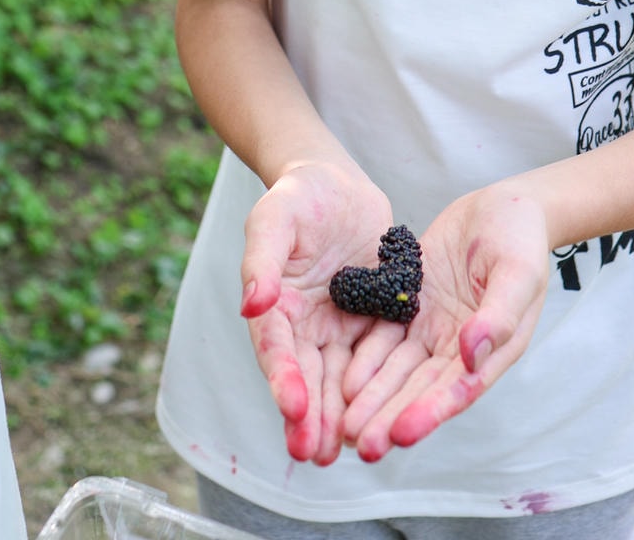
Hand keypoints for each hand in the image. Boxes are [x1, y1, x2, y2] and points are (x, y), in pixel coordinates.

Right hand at [240, 161, 392, 464]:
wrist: (336, 181)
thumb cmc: (297, 195)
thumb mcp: (275, 218)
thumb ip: (262, 261)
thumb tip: (252, 304)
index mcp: (275, 303)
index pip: (276, 347)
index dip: (283, 379)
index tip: (294, 410)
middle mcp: (303, 323)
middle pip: (306, 374)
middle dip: (310, 416)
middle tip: (315, 454)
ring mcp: (337, 324)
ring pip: (338, 377)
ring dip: (338, 415)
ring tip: (343, 452)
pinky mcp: (370, 318)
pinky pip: (374, 356)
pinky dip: (374, 387)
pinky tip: (382, 415)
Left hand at [341, 183, 550, 461]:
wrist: (502, 205)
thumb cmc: (520, 238)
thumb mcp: (518, 272)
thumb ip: (498, 316)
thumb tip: (471, 356)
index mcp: (493, 349)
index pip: (457, 389)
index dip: (429, 412)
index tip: (402, 435)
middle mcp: (459, 347)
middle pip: (421, 388)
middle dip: (391, 417)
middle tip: (362, 446)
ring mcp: (432, 327)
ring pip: (397, 369)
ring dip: (373, 397)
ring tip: (345, 426)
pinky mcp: (411, 304)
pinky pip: (384, 336)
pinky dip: (366, 359)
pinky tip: (343, 380)